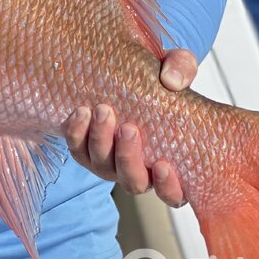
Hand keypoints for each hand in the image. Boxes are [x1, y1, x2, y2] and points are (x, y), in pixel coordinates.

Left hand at [63, 48, 197, 207]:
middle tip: (128, 127)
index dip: (168, 186)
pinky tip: (81, 112)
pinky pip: (78, 151)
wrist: (123, 69)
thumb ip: (181, 68)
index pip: (173, 192)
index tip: (162, 164)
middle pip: (133, 181)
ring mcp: (110, 161)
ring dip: (102, 142)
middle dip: (128, 157)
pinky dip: (77, 134)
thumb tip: (171, 81)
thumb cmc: (158, 76)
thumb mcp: (176, 66)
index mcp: (170, 161)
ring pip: (102, 167)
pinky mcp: (85, 148)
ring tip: (103, 110)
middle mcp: (139, 168)